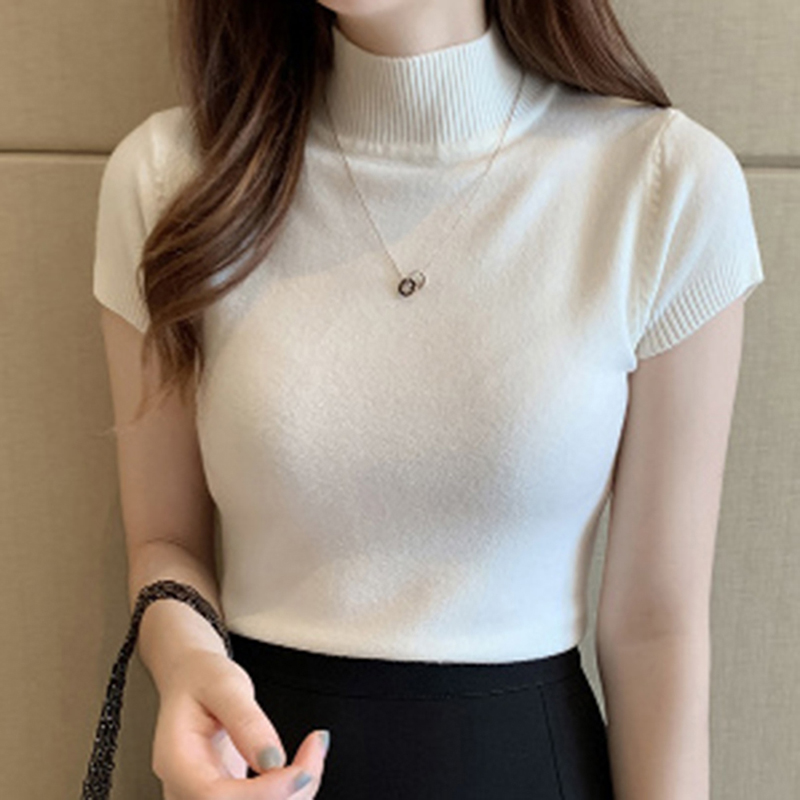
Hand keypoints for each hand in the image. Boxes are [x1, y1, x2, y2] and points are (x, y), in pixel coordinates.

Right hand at [153, 648, 328, 798]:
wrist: (190, 682)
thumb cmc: (202, 679)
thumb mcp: (223, 684)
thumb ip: (246, 721)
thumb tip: (273, 761)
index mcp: (177, 764)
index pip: (216, 798)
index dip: (265, 793)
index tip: (302, 770)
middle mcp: (186, 792)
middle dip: (290, 792)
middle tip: (317, 745)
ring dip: (297, 793)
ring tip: (314, 749)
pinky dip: (292, 792)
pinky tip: (305, 763)